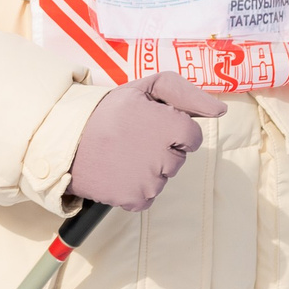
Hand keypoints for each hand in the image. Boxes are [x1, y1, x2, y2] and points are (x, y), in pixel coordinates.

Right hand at [68, 71, 226, 211]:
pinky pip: (148, 196)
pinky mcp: (135, 200)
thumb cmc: (110, 112)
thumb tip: (220, 111)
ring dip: (149, 168)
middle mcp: (162, 156)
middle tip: (133, 138)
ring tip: (123, 153)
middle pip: (178, 159)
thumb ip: (186, 94)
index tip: (152, 125)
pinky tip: (119, 171)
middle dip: (162, 149)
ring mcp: (149, 181)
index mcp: (168, 126)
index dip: (173, 129)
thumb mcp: (145, 88)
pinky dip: (136, 187)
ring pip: (163, 178)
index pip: (192, 137)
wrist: (68, 140)